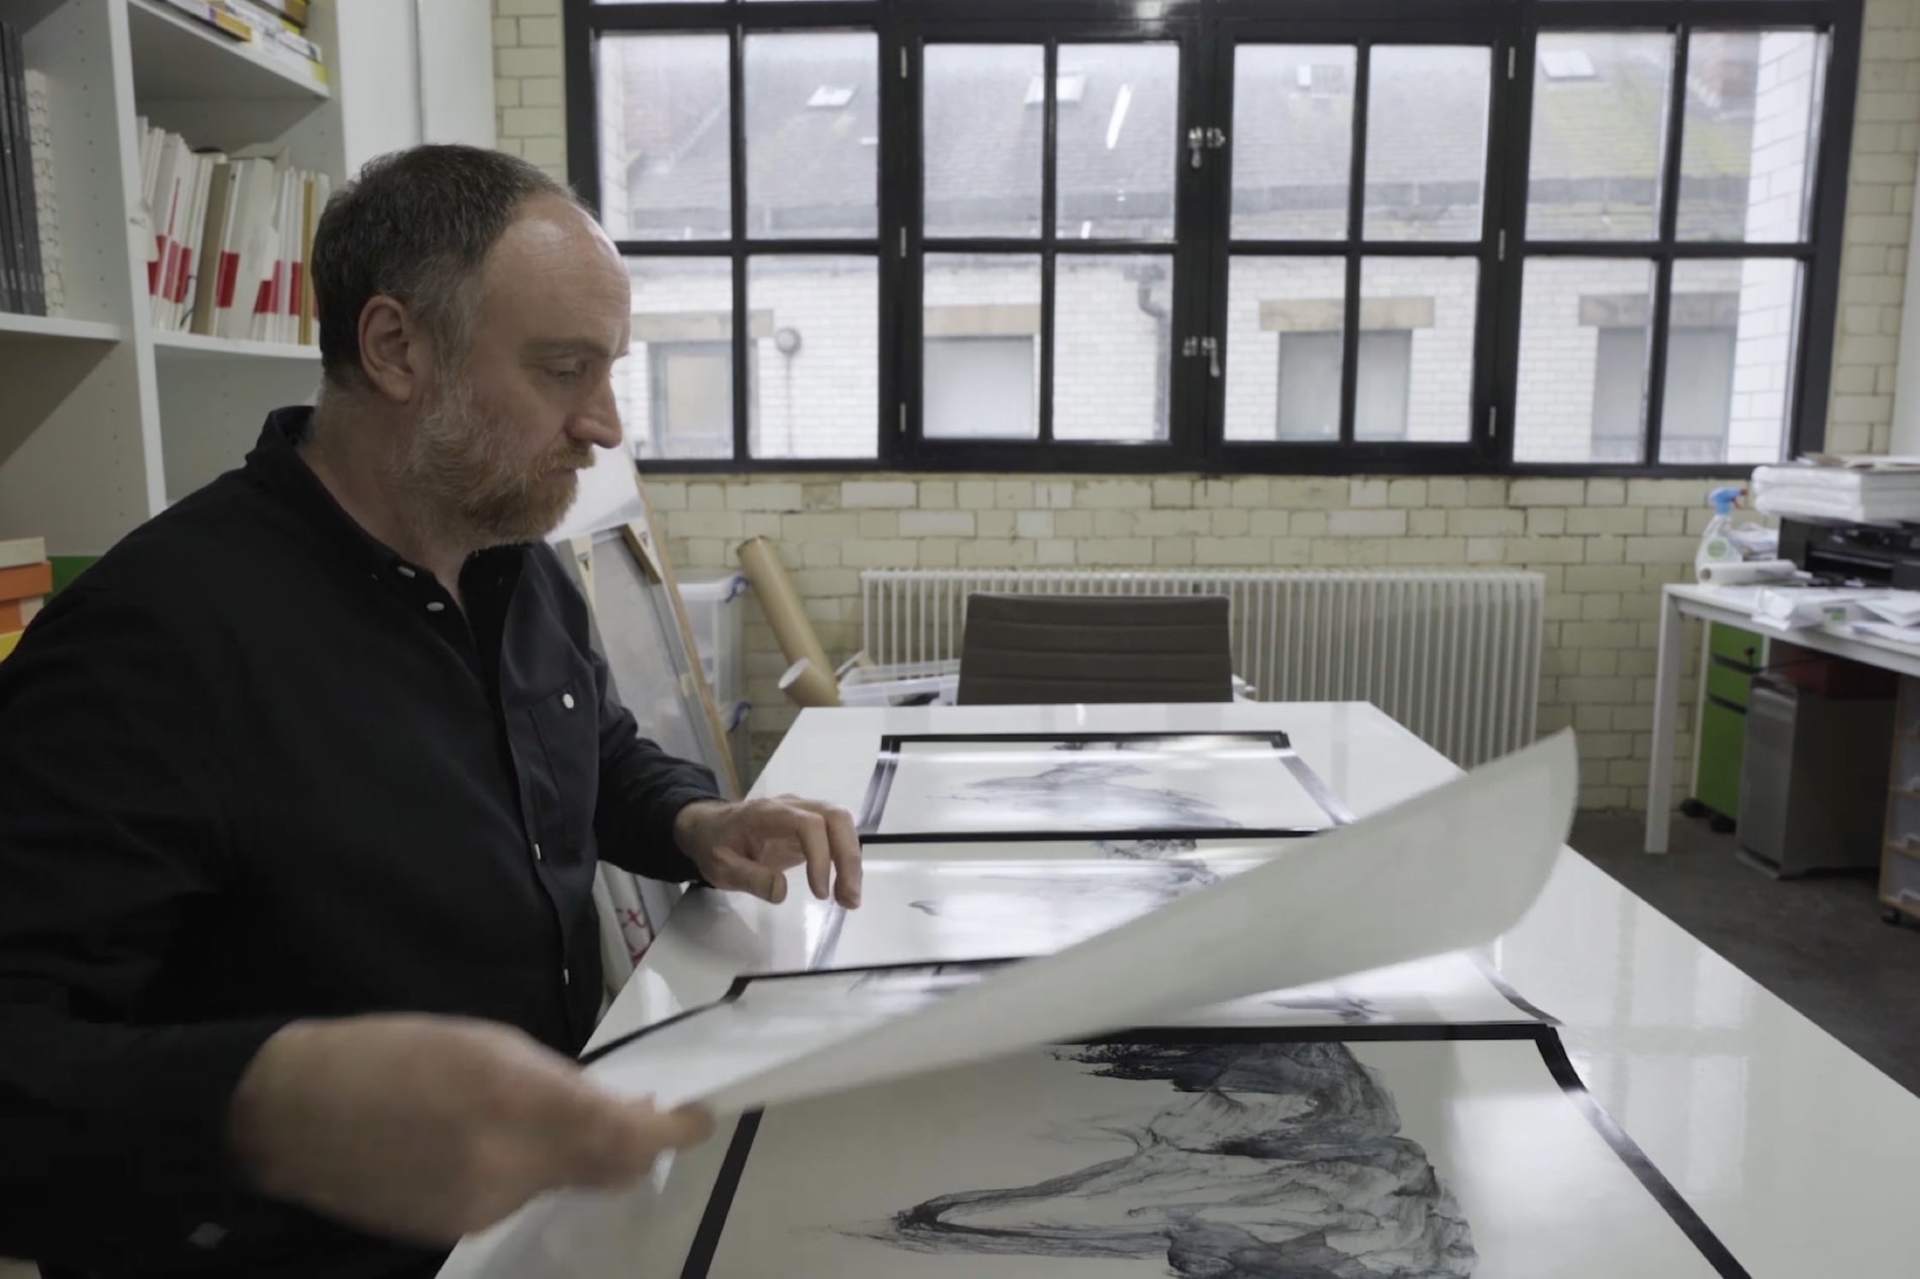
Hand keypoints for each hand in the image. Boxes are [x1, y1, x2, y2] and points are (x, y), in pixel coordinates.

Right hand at [227, 1015, 713, 1244]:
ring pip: (563, 1186)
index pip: (626, 1135)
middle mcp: (511, 1166)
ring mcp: (483, 1208)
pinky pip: (516, 1200)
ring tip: (531, 1117)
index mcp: (520, 1100)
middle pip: (608, 1172)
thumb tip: (613, 1108)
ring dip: (570, 1156)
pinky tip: (485, 1144)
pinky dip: (524, 1173)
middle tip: (636, 1114)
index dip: (672, 1132)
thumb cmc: (393, 1054)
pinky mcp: (456, 1230)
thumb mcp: (485, 1043)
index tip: (698, 1117)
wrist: (295, 1116)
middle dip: (632, 1147)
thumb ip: (556, 1080)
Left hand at [674, 795, 862, 907]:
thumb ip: (750, 878)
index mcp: (768, 813)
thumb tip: (782, 891)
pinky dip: (846, 861)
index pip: (808, 824)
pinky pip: (837, 835)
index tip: (819, 892)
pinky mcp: (810, 826)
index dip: (820, 856)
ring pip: (843, 824)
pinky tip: (842, 888)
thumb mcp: (721, 869)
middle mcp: (792, 806)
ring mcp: (803, 812)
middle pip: (836, 818)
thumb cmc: (713, 846)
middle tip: (849, 898)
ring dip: (852, 861)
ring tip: (849, 899)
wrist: (709, 827)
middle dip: (849, 858)